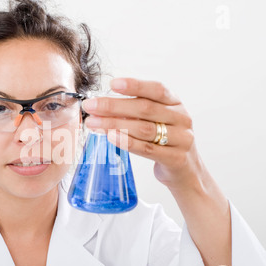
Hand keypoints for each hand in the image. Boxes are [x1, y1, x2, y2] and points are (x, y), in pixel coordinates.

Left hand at [82, 78, 201, 190]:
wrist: (185, 170)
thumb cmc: (164, 140)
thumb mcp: (156, 120)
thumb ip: (136, 112)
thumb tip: (102, 105)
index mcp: (175, 103)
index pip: (156, 89)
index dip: (135, 85)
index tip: (112, 84)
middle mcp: (181, 118)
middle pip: (145, 108)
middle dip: (114, 106)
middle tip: (91, 106)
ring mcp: (181, 138)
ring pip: (144, 128)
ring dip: (115, 124)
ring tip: (94, 122)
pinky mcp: (176, 158)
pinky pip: (147, 149)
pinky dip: (127, 142)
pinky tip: (111, 136)